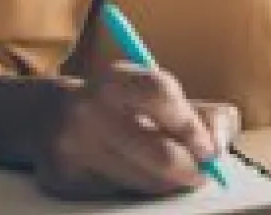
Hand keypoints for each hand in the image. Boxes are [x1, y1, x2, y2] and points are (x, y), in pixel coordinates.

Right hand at [34, 62, 239, 199]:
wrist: (51, 115)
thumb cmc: (124, 104)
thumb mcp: (160, 92)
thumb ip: (201, 113)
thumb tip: (219, 145)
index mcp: (118, 79)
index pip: (161, 95)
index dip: (191, 126)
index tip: (210, 148)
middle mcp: (90, 110)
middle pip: (157, 152)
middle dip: (190, 168)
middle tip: (204, 173)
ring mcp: (73, 146)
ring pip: (143, 180)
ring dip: (169, 182)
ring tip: (179, 175)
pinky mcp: (64, 179)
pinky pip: (119, 192)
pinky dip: (141, 188)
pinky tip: (142, 175)